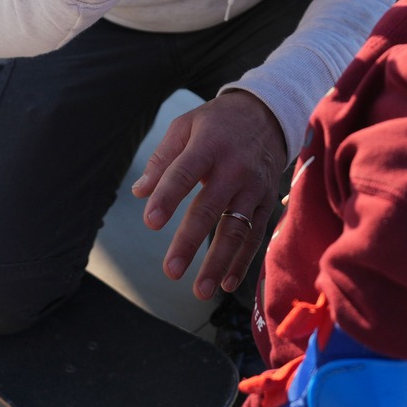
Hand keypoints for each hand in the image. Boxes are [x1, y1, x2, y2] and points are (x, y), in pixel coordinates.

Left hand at [132, 90, 285, 299]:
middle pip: (210, 209)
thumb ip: (162, 160)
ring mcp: (254, 188)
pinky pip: (255, 235)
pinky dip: (242, 261)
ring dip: (218, 262)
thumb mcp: (185, 127)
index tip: (151, 222)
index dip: (168, 197)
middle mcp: (235, 168)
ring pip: (236, 229)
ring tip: (200, 290)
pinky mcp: (266, 202)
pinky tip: (225, 283)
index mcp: (209, 145)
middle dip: (190, 241)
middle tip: (171, 270)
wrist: (267, 116)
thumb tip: (139, 192)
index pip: (185, 173)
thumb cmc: (216, 124)